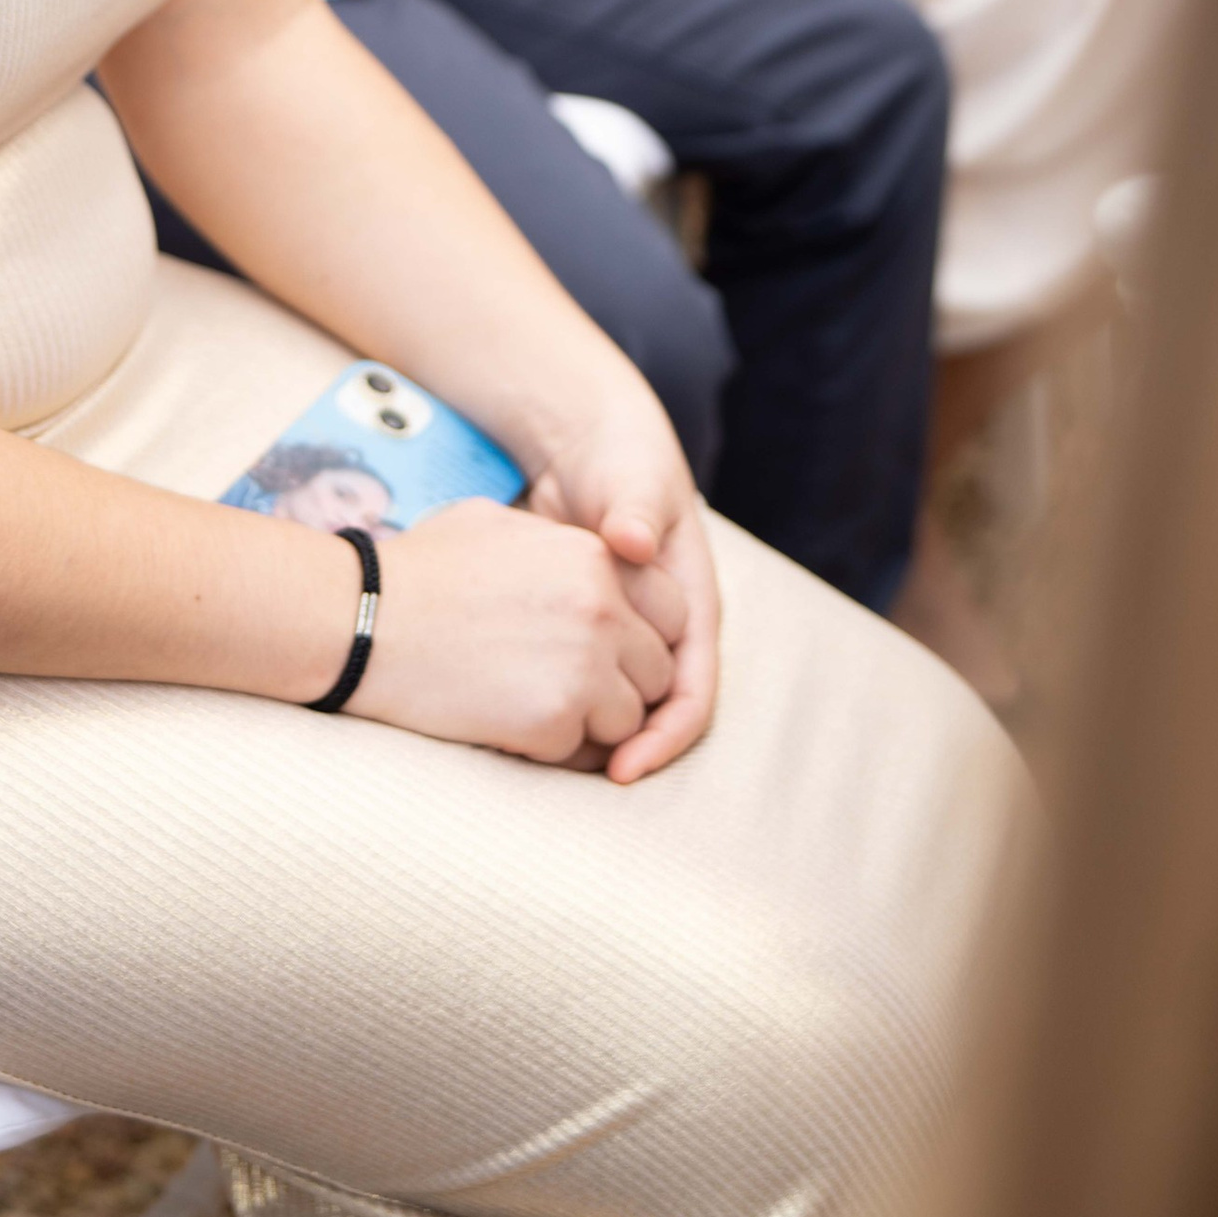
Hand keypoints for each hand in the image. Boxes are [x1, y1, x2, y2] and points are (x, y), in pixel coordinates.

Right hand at [346, 492, 684, 770]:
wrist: (363, 622)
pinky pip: (582, 754)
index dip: (641, 637)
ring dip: (592, 724)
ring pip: (628, 720)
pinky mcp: (554, 721)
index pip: (671, 611)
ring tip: (531, 703)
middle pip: (657, 672)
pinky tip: (507, 724)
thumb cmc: (421, 570)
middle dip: (622, 685)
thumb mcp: (501, 528)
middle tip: (564, 685)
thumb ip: (565, 550)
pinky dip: (552, 749)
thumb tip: (600, 562)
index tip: (607, 652)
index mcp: (596, 557)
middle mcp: (604, 609)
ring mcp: (584, 667)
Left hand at [523, 379, 719, 782]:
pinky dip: (564, 701)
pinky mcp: (587, 625)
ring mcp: (626, 627)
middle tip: (579, 778)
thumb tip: (632, 541)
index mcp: (693, 602)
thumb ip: (636, 509)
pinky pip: (584, 677)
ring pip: (620, 702)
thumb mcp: (633, 481)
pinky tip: (524, 715)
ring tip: (549, 758)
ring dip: (595, 733)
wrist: (582, 438)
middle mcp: (665, 626)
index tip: (625, 767)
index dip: (663, 737)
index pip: (691, 692)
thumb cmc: (621, 458)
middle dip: (627, 748)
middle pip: (657, 710)